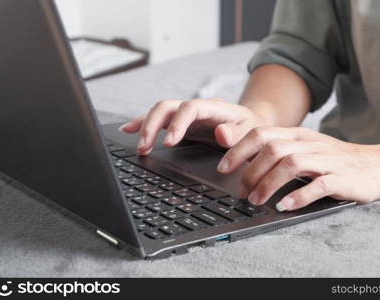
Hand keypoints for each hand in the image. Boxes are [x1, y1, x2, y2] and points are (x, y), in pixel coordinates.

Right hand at [119, 98, 267, 154]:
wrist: (251, 125)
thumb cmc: (251, 129)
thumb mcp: (251, 133)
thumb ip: (237, 134)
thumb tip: (221, 134)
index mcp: (213, 107)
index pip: (190, 108)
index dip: (177, 123)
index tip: (169, 142)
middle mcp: (196, 107)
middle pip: (167, 106)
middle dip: (153, 125)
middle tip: (145, 147)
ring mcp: (186, 114)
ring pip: (159, 112)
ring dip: (146, 126)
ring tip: (139, 147)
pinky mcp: (180, 123)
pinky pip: (159, 120)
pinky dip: (143, 124)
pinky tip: (128, 130)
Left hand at [217, 127, 379, 210]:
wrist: (378, 166)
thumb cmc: (336, 161)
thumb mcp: (306, 149)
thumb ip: (280, 151)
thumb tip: (245, 165)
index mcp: (298, 135)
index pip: (261, 134)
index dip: (238, 150)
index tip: (223, 167)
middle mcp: (309, 144)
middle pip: (272, 149)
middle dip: (250, 171)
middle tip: (241, 191)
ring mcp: (326, 159)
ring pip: (291, 164)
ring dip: (268, 183)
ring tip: (256, 200)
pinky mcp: (341, 178)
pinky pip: (317, 184)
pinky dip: (298, 196)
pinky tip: (284, 205)